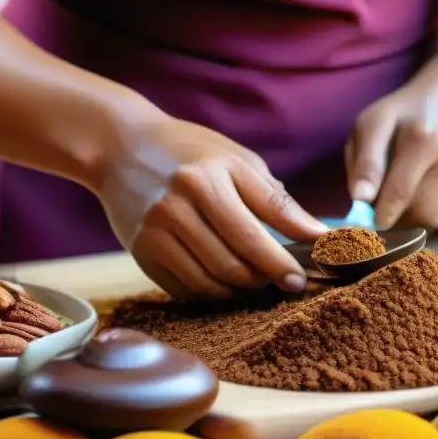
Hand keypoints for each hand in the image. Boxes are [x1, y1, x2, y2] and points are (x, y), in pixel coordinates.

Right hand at [97, 114, 326, 298]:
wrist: (121, 147)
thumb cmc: (192, 152)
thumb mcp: (237, 161)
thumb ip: (275, 199)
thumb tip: (316, 235)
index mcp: (206, 178)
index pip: (253, 233)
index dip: (282, 261)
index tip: (302, 278)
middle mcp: (176, 206)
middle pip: (232, 263)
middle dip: (265, 279)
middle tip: (283, 281)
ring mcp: (154, 232)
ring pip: (209, 283)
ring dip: (240, 290)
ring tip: (255, 280)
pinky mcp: (140, 252)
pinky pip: (184, 289)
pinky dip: (210, 292)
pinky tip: (223, 281)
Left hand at [345, 88, 437, 230]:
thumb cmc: (399, 120)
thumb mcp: (370, 127)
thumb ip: (362, 164)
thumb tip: (361, 201)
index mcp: (422, 136)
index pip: (401, 191)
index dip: (381, 215)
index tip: (370, 222)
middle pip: (422, 212)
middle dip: (397, 218)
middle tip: (384, 207)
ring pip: (436, 220)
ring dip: (414, 217)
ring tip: (408, 192)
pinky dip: (435, 215)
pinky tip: (431, 191)